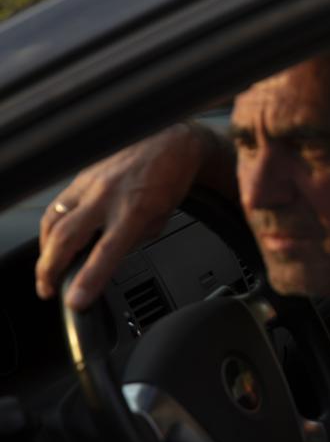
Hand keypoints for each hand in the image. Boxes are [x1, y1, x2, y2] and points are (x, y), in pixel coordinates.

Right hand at [35, 123, 215, 309]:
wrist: (170, 140)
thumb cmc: (170, 178)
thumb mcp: (161, 218)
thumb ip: (133, 239)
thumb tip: (108, 257)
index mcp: (134, 211)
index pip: (106, 253)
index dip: (88, 279)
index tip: (75, 300)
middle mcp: (107, 197)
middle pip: (66, 238)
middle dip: (50, 269)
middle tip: (48, 290)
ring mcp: (90, 184)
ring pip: (53, 221)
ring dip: (46, 250)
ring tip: (48, 269)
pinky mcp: (81, 176)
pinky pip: (57, 206)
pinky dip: (51, 226)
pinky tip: (53, 239)